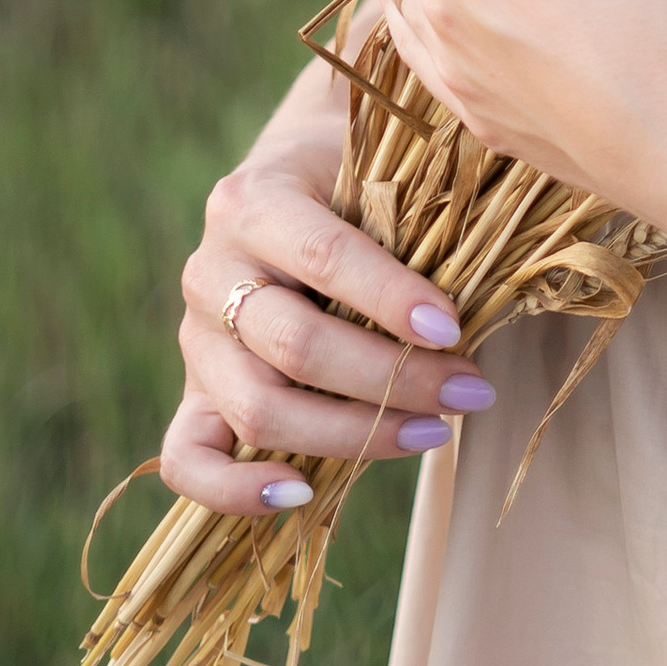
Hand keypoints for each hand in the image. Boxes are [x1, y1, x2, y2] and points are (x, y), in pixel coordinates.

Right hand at [162, 130, 496, 518]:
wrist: (289, 176)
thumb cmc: (352, 177)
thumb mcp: (375, 171)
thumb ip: (407, 218)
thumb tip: (479, 290)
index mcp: (254, 200)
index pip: (324, 257)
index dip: (391, 299)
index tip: (454, 329)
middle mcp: (210, 270)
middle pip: (296, 346)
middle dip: (392, 378)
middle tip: (471, 389)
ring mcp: (195, 339)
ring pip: (257, 408)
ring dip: (354, 434)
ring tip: (434, 430)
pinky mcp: (192, 392)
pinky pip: (187, 459)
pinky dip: (236, 489)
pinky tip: (302, 494)